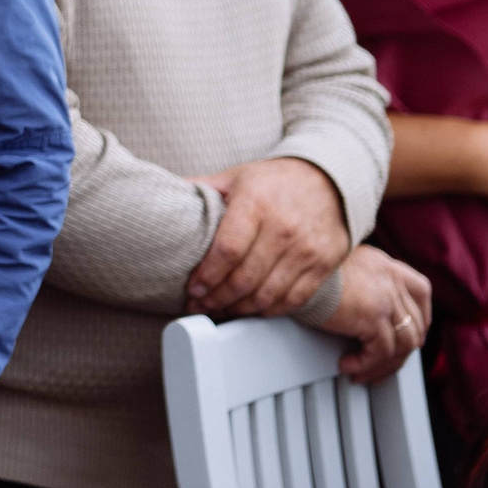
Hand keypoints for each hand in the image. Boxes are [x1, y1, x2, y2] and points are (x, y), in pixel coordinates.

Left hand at [186, 157, 348, 317]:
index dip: (207, 276)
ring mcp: (307, 249)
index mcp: (257, 203)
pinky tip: (251, 309)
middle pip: (245, 278)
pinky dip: (269, 311)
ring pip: (268, 294)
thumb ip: (201, 190)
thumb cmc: (274, 181)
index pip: (227, 250)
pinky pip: (294, 299)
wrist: (329, 179)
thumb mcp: (235, 177)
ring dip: (240, 309)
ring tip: (221, 310)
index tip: (192, 289)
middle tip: (200, 306)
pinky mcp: (325, 265)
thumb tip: (158, 196)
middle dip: (217, 299)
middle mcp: (284, 228)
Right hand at [314, 245, 433, 384]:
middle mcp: (390, 278)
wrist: (290, 270)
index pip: (420, 291)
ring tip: (362, 373)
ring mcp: (386, 298)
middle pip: (414, 324)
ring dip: (384, 366)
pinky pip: (381, 352)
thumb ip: (358, 282)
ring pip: (403, 344)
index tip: (408, 334)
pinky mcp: (374, 317)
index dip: (420, 318)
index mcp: (384, 264)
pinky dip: (367, 365)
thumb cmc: (302, 270)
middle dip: (401, 352)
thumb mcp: (337, 266)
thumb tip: (359, 310)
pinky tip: (349, 365)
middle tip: (382, 366)